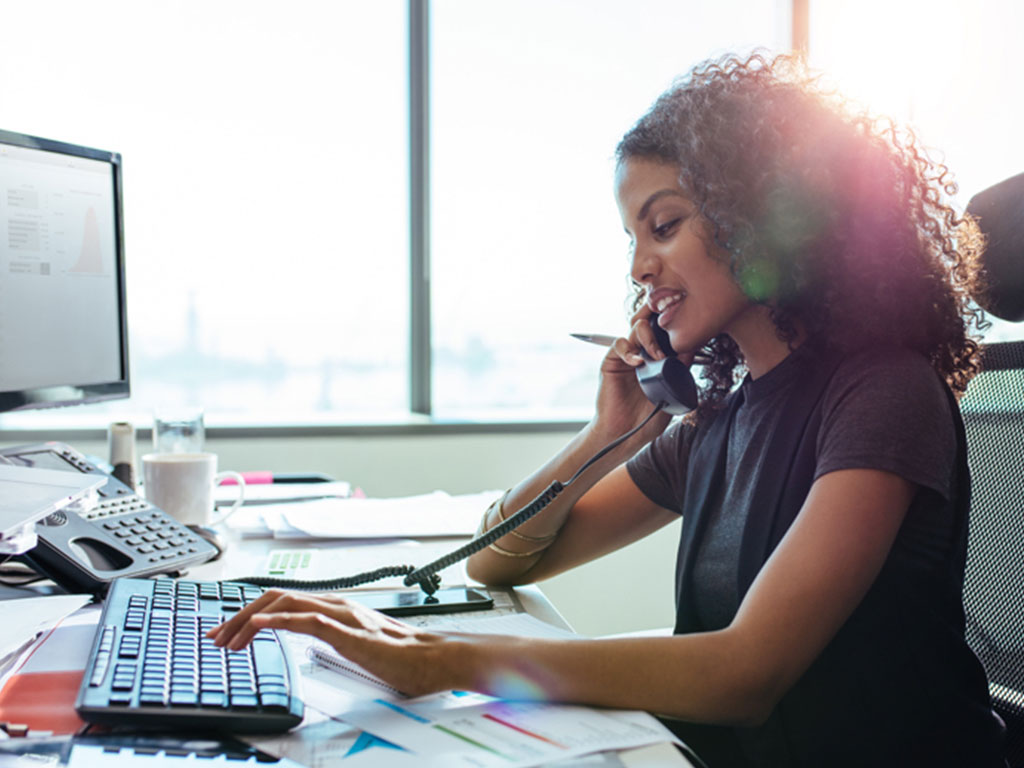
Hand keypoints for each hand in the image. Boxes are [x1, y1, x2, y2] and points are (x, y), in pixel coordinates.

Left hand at [206, 589, 459, 696]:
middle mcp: (336, 605)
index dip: (250, 614)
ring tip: (228, 637)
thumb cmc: (404, 657)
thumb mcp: (357, 646)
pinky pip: (308, 621)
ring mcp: (343, 616)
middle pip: (276, 598)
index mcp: (336, 609)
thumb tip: (311, 644)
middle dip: (239, 616)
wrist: (436, 659)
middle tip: (215, 636)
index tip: (227, 632)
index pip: (284, 602)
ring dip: (250, 619)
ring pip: (287, 603)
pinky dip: (279, 620)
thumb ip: (334, 639)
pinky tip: (259, 626)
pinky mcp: (349, 632)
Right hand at [591, 306, 678, 439]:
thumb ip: (680, 372)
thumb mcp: (672, 393)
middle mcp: (642, 352)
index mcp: (658, 359)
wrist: (625, 434)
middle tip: (671, 325)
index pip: (666, 331)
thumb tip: (692, 349)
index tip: (687, 326)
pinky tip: (637, 363)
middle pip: (651, 320)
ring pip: (637, 326)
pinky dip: (629, 350)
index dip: (674, 324)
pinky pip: (620, 344)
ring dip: (649, 337)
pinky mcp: (611, 362)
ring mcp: (627, 356)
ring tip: (657, 356)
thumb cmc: (647, 419)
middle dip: (660, 316)